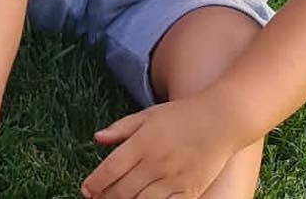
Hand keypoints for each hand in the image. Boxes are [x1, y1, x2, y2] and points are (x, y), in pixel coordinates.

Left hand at [82, 96, 236, 198]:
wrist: (220, 121)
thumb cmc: (181, 115)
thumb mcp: (148, 114)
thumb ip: (121, 128)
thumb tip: (97, 138)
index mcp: (142, 142)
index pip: (111, 168)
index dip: (96, 182)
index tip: (86, 190)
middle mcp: (155, 162)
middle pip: (123, 189)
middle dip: (106, 197)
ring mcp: (173, 179)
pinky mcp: (190, 191)